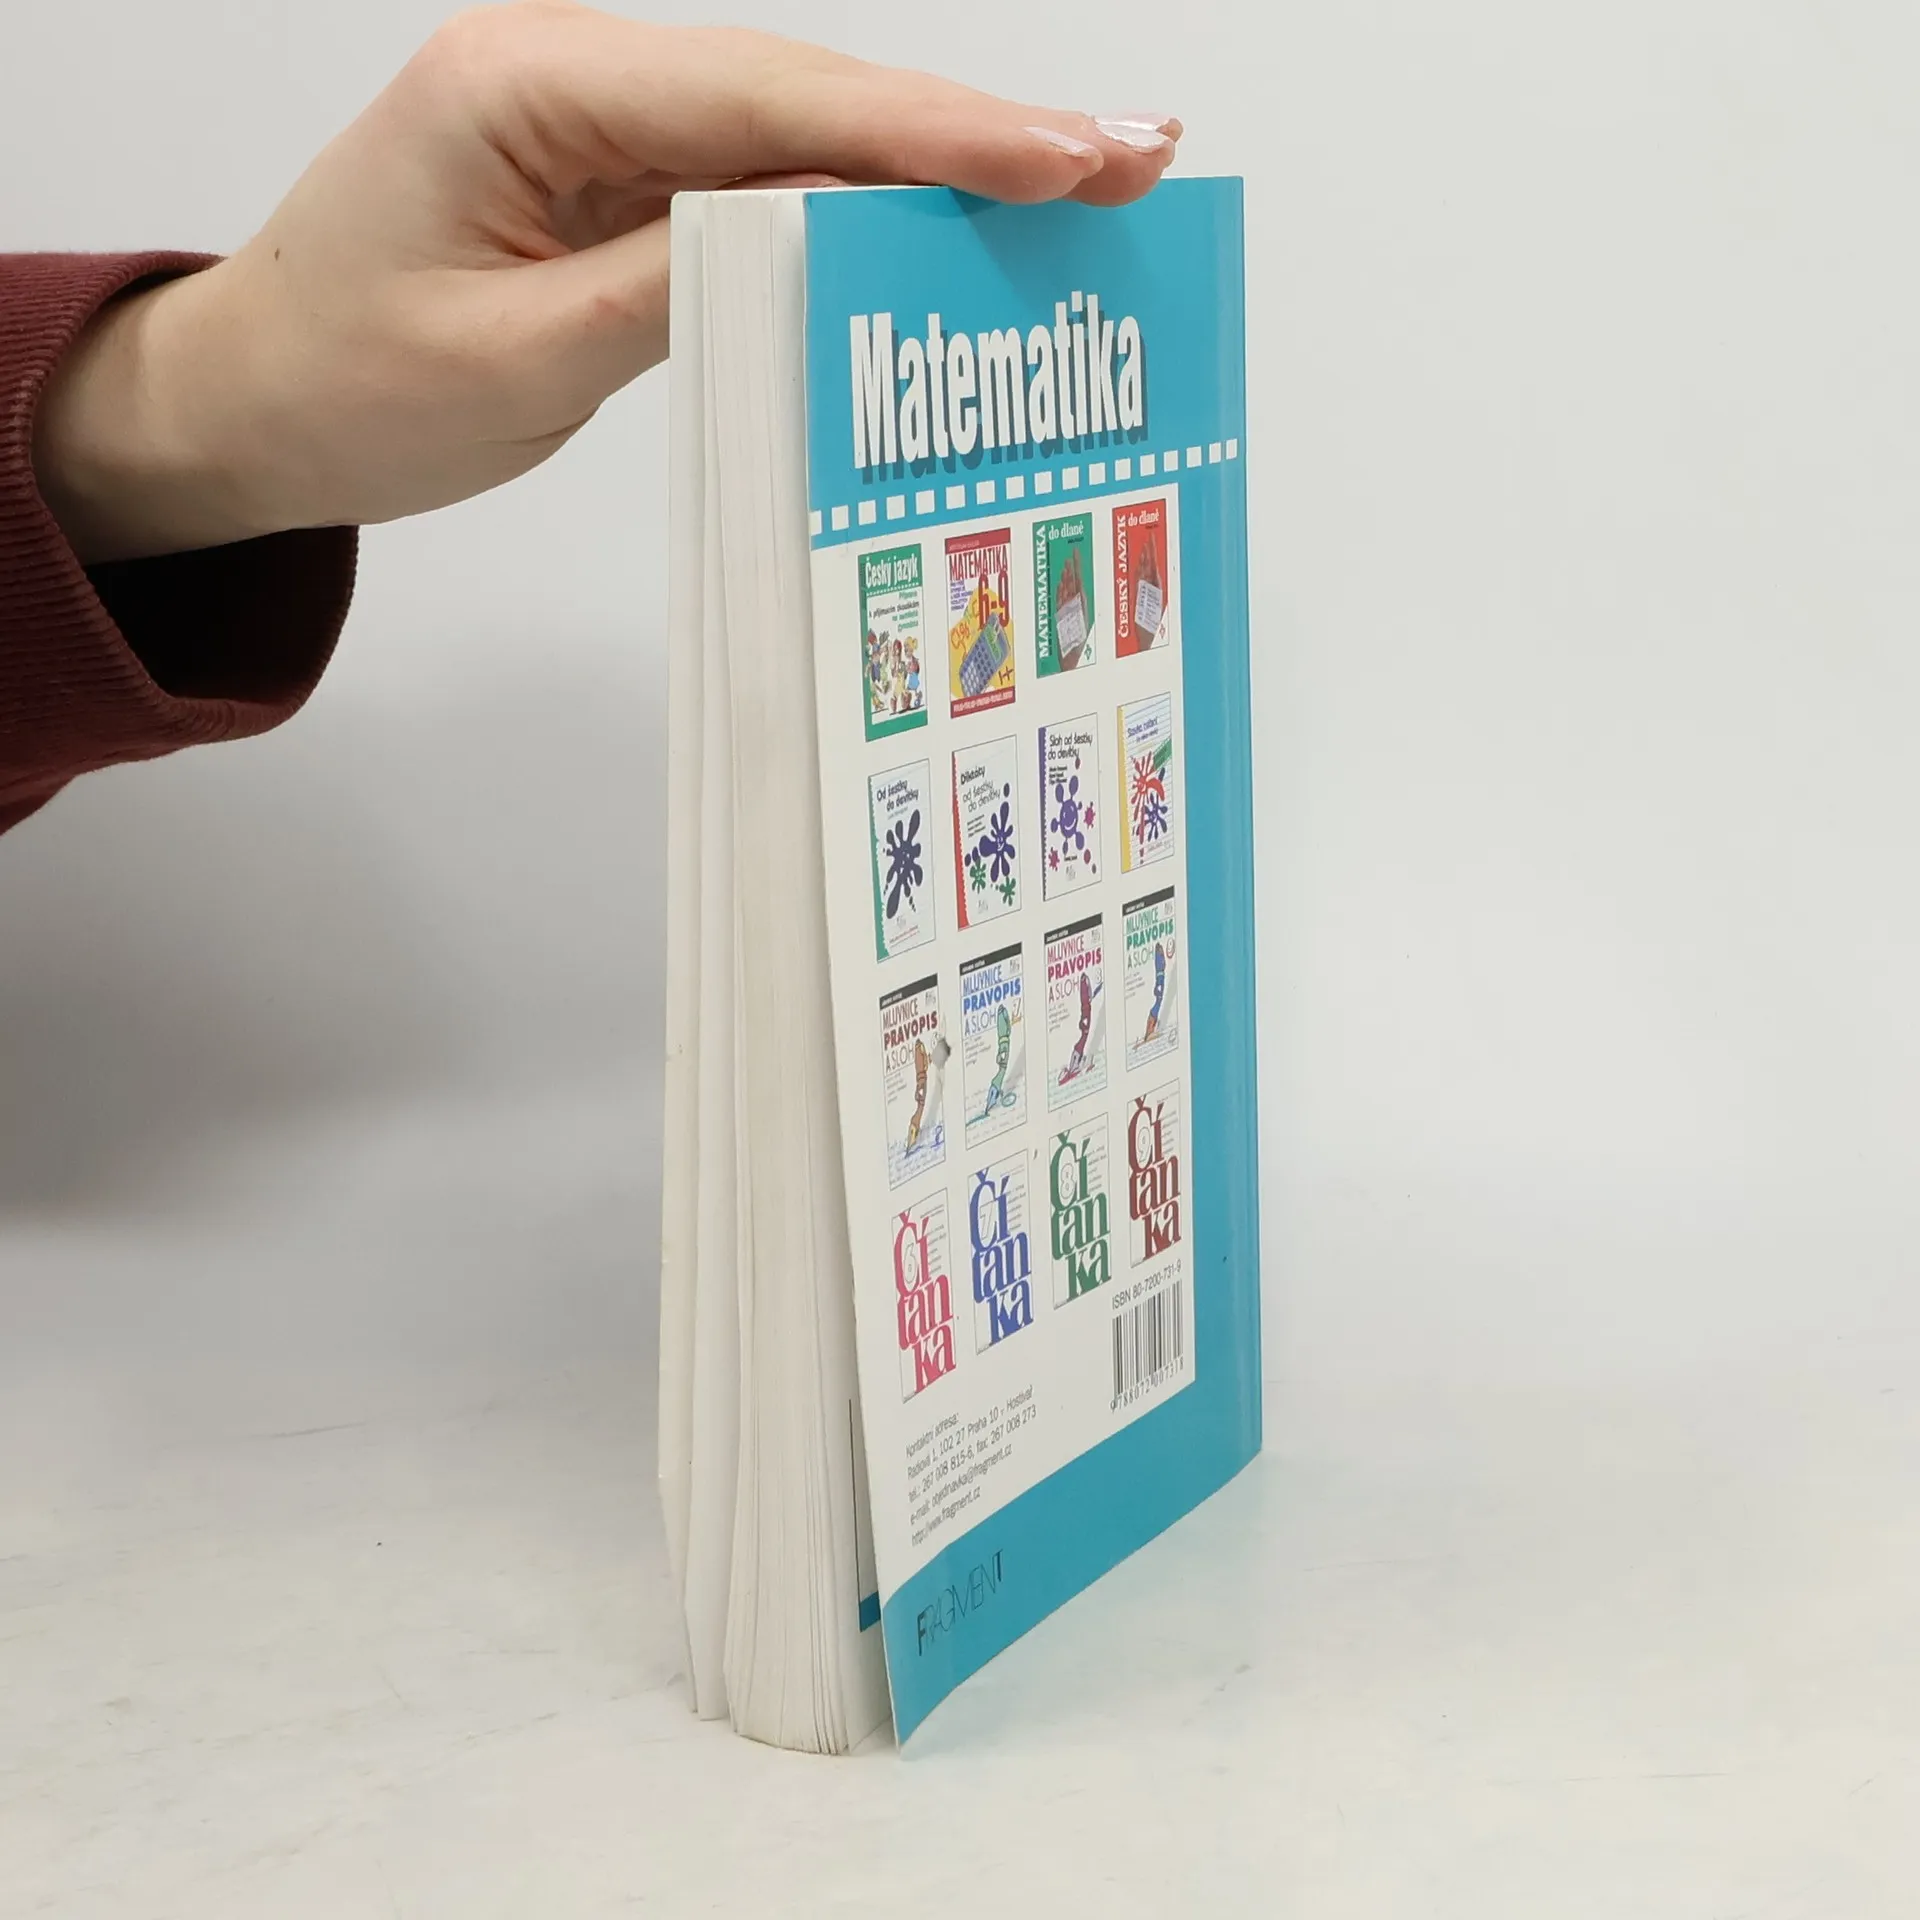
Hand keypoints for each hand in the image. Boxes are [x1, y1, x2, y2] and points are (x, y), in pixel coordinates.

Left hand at [32, 2, 1180, 562]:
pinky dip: (857, 219)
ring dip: (933, 171)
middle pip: (807, 97)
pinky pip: (759, 194)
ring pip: (798, 140)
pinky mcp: (618, 188)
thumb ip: (680, 289)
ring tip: (1078, 193)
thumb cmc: (342, 384)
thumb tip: (839, 241)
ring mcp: (602, 129)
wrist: (247, 405)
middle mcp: (578, 78)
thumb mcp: (515, 359)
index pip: (768, 100)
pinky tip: (947, 236)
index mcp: (531, 85)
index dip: (931, 131)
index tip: (1066, 154)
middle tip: (1130, 157)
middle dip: (971, 134)